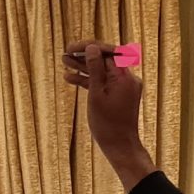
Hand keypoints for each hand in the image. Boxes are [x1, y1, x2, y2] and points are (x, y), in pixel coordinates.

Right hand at [62, 41, 151, 183]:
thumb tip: (92, 48)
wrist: (119, 146)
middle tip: (66, 54)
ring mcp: (124, 86)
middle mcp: (128, 78)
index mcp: (124, 76)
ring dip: (84, 68)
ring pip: (102, 71)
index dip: (89, 47)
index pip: (107, 52)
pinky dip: (90, 81)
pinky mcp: (119, 94)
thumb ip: (94, 70)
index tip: (72, 47)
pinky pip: (104, 83)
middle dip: (85, 56)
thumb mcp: (96, 95)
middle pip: (105, 60)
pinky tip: (71, 78)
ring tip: (65, 63)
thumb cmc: (107, 124)